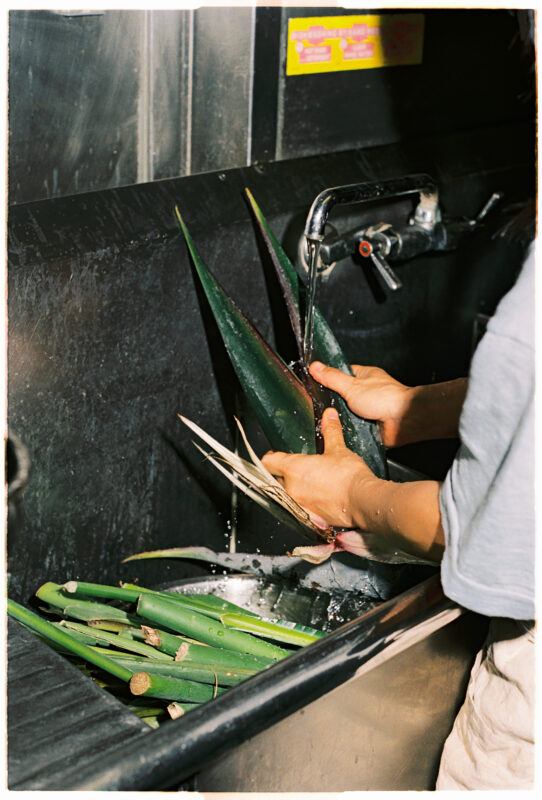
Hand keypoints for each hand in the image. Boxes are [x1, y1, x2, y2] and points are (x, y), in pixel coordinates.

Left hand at [262, 407, 379, 528]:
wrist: (362, 501)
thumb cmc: (348, 476)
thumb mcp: (338, 449)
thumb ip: (330, 432)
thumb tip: (329, 415)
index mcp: (293, 468)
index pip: (268, 462)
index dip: (271, 457)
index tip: (276, 455)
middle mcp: (290, 489)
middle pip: (275, 479)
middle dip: (282, 474)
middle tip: (294, 468)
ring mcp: (298, 505)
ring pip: (286, 495)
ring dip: (292, 490)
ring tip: (307, 484)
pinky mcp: (308, 518)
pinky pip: (298, 508)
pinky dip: (303, 503)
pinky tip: (315, 499)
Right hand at [309, 361, 411, 446]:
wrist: (404, 420)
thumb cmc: (385, 398)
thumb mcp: (351, 385)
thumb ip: (332, 378)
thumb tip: (315, 366)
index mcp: (364, 376)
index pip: (342, 373)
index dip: (329, 378)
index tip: (315, 383)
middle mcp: (367, 392)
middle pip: (343, 395)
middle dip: (334, 402)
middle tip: (322, 405)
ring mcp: (369, 409)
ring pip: (347, 413)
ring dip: (341, 417)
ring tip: (331, 418)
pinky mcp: (370, 425)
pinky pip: (353, 427)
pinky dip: (348, 429)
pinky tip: (341, 430)